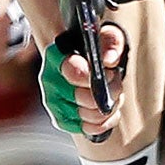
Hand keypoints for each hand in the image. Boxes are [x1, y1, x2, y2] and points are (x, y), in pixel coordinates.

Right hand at [40, 22, 128, 138]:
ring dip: (110, 106)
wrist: (81, 61)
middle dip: (110, 92)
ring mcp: (54, 103)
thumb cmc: (93, 49)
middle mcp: (49, 81)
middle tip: (114, 80)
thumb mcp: (104, 36)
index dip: (95, 76)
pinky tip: (109, 110)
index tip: (108, 72)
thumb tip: (109, 60)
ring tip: (113, 94)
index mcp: (56, 57)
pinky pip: (89, 128)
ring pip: (91, 115)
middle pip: (86, 98)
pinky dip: (105, 122)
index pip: (74, 72)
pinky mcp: (61, 120)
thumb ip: (110, 41)